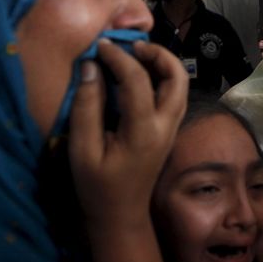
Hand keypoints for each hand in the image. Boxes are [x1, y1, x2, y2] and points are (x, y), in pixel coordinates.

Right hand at [68, 39, 187, 231]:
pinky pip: (172, 96)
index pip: (137, 80)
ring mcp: (170, 129)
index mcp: (143, 131)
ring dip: (162, 64)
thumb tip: (91, 67)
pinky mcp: (167, 131)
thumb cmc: (97, 187)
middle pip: (177, 78)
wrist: (121, 216)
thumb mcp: (82, 150)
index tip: (98, 46)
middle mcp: (165, 126)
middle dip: (157, 54)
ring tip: (133, 55)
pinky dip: (159, 77)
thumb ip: (86, 108)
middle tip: (130, 45)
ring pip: (180, 85)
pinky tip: (136, 75)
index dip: (118, 57)